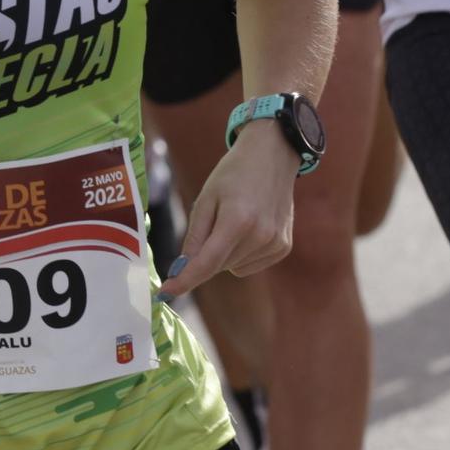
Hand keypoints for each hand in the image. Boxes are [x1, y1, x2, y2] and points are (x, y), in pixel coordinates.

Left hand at [160, 123, 298, 298]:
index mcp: (237, 220)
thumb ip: (194, 236)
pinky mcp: (283, 247)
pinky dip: (242, 253)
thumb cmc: (233, 173)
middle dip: (205, 254)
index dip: (184, 280)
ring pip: (232, 268)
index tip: (166, 293)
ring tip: (235, 218)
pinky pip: (250, 265)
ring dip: (225, 253)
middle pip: (218, 265)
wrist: (272, 156)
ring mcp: (275, 244)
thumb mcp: (206, 198)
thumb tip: (183, 268)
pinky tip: (249, 227)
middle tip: (212, 221)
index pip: (207, 262)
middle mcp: (260, 236)